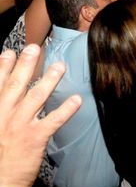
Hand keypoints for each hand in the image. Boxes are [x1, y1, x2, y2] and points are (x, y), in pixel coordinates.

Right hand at [0, 45, 80, 186]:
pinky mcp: (36, 138)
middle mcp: (4, 115)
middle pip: (16, 85)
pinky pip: (54, 119)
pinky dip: (66, 109)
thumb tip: (7, 100)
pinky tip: (76, 99)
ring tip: (60, 66)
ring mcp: (20, 125)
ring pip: (36, 97)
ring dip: (49, 79)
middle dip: (26, 64)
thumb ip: (0, 112)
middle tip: (36, 48)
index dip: (3, 66)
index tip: (10, 51)